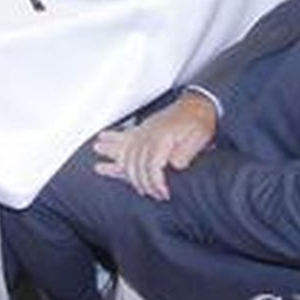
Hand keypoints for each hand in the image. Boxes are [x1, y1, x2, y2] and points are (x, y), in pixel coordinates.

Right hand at [91, 92, 216, 200]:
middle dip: (142, 182)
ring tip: (102, 170)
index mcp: (162, 137)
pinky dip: (110, 140)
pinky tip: (100, 141)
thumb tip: (174, 166)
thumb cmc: (198, 121)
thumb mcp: (199, 138)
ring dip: (118, 165)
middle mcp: (148, 134)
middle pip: (136, 164)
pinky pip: (122, 136)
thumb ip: (186, 153)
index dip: (156, 183)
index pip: (152, 166)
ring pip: (124, 151)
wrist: (197, 105)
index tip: (163, 193)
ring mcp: (143, 132)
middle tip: (152, 194)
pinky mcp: (142, 130)